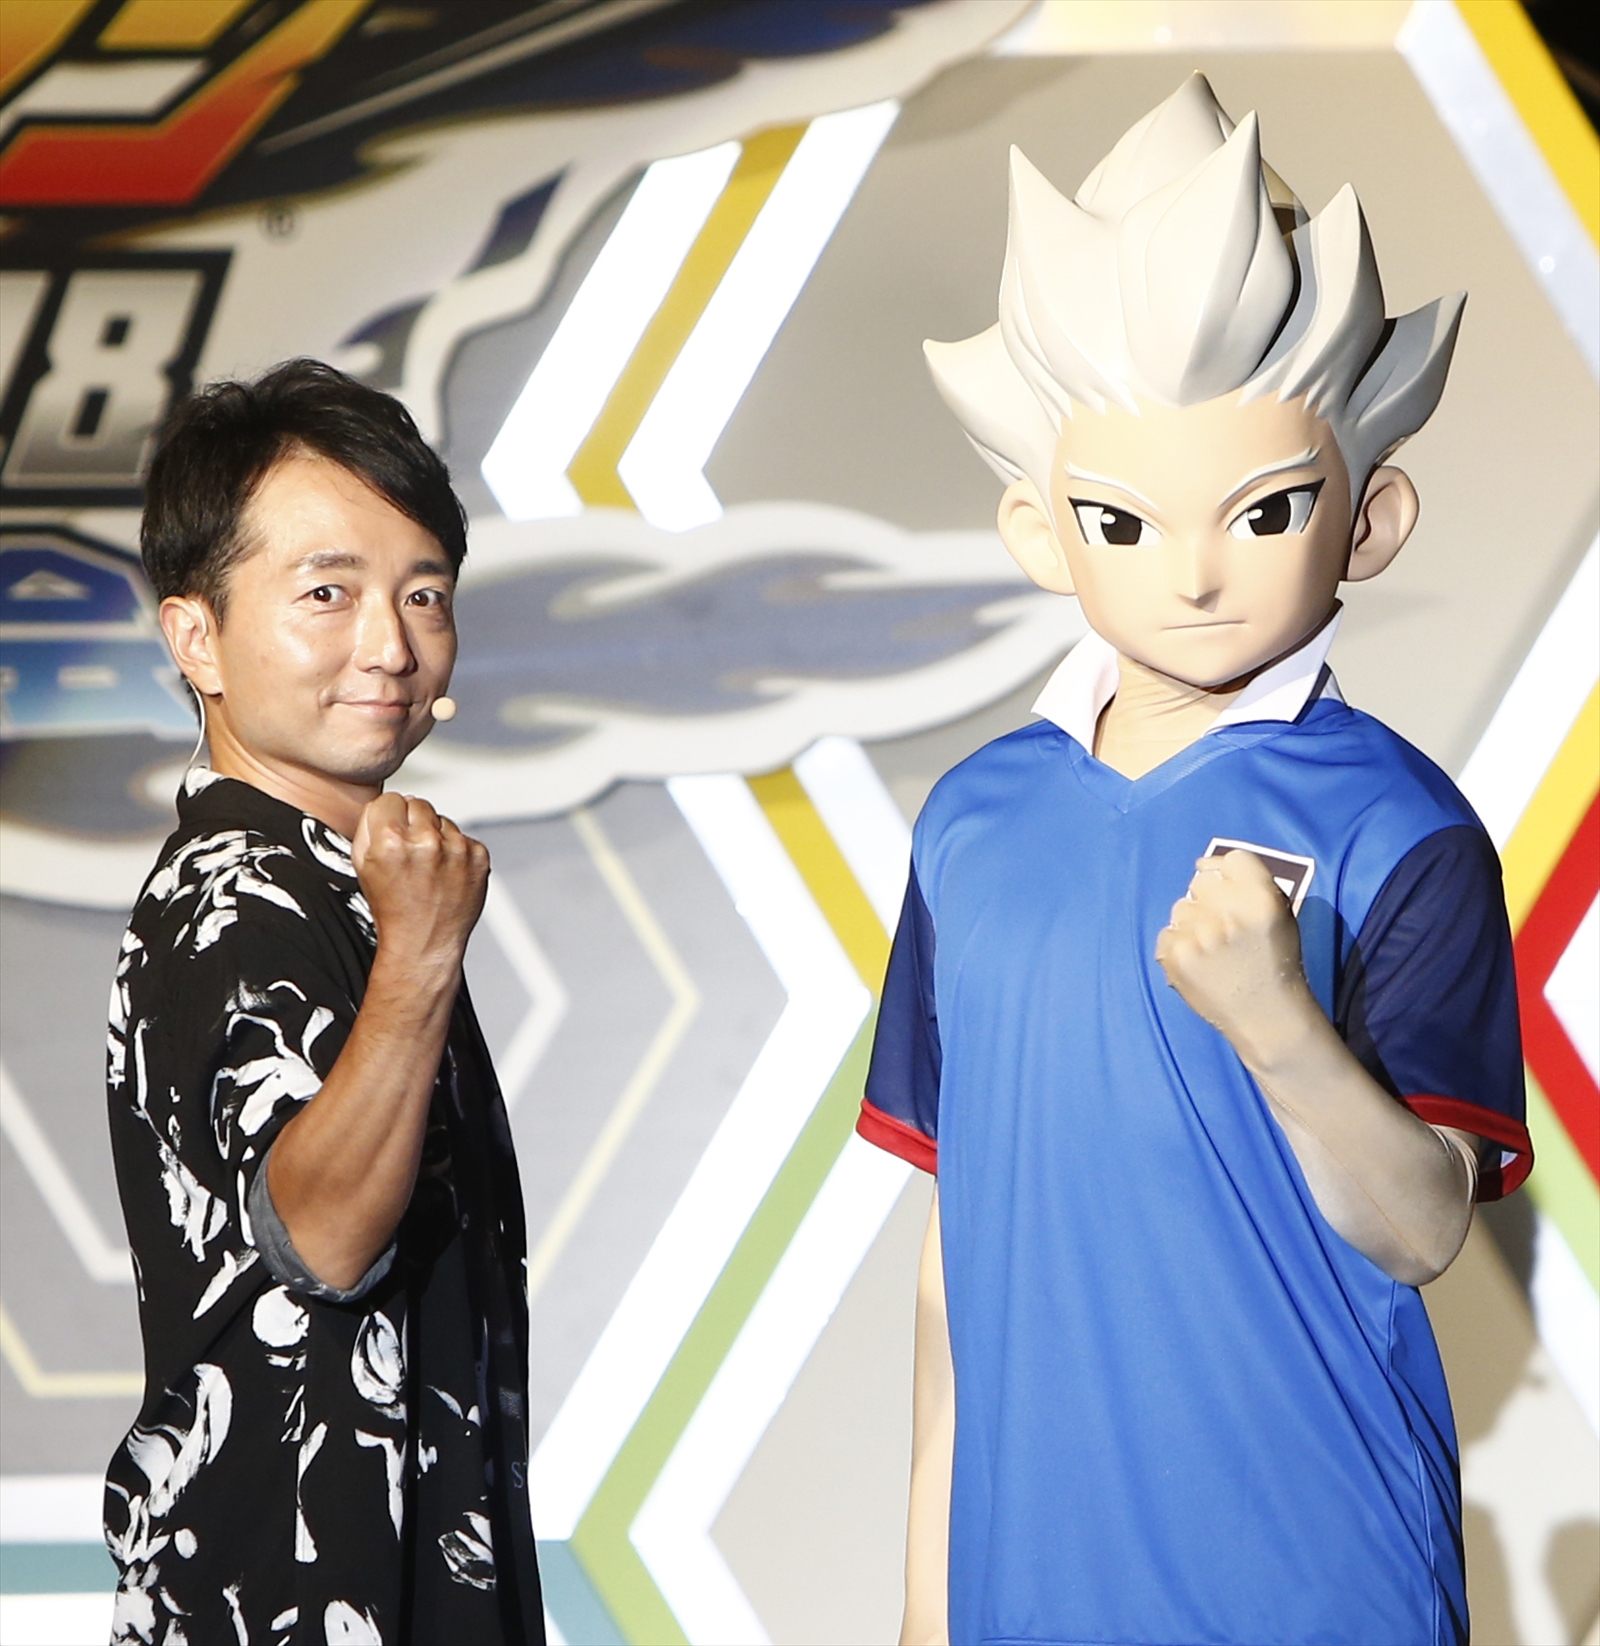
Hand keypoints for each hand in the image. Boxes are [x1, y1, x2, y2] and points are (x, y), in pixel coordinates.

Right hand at [351, 793, 488, 978]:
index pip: (391, 799)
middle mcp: (427, 840)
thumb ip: (369, 824)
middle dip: (412, 822)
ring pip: (442, 820)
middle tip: (409, 853)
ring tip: (428, 868)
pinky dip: (456, 851)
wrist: (424, 942)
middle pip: (418, 804)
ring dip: (436, 836)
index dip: (388, 816)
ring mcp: (457, 849)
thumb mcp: (362, 864)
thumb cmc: (392, 907)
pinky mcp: (478, 857)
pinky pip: (464, 837)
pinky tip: (445, 873)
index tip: (390, 832)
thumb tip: (386, 802)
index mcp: (392, 839)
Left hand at [1155, 849, 1313, 1066]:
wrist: (1265, 1014)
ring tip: (1213, 950)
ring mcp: (1198, 934)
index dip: (1227, 871)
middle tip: (1222, 927)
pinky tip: (1200, 964)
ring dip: (1193, 923)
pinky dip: (1179, 946)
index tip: (1226, 886)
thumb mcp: (1281, 915)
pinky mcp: (1176, 956)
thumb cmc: (1275, 961)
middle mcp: (1228, 911)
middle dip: (1209, 899)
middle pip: (1201, 880)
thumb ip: (1251, 884)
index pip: (1232, 859)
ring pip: (1181, 907)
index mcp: (1261, 897)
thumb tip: (1203, 864)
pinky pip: (1167, 934)